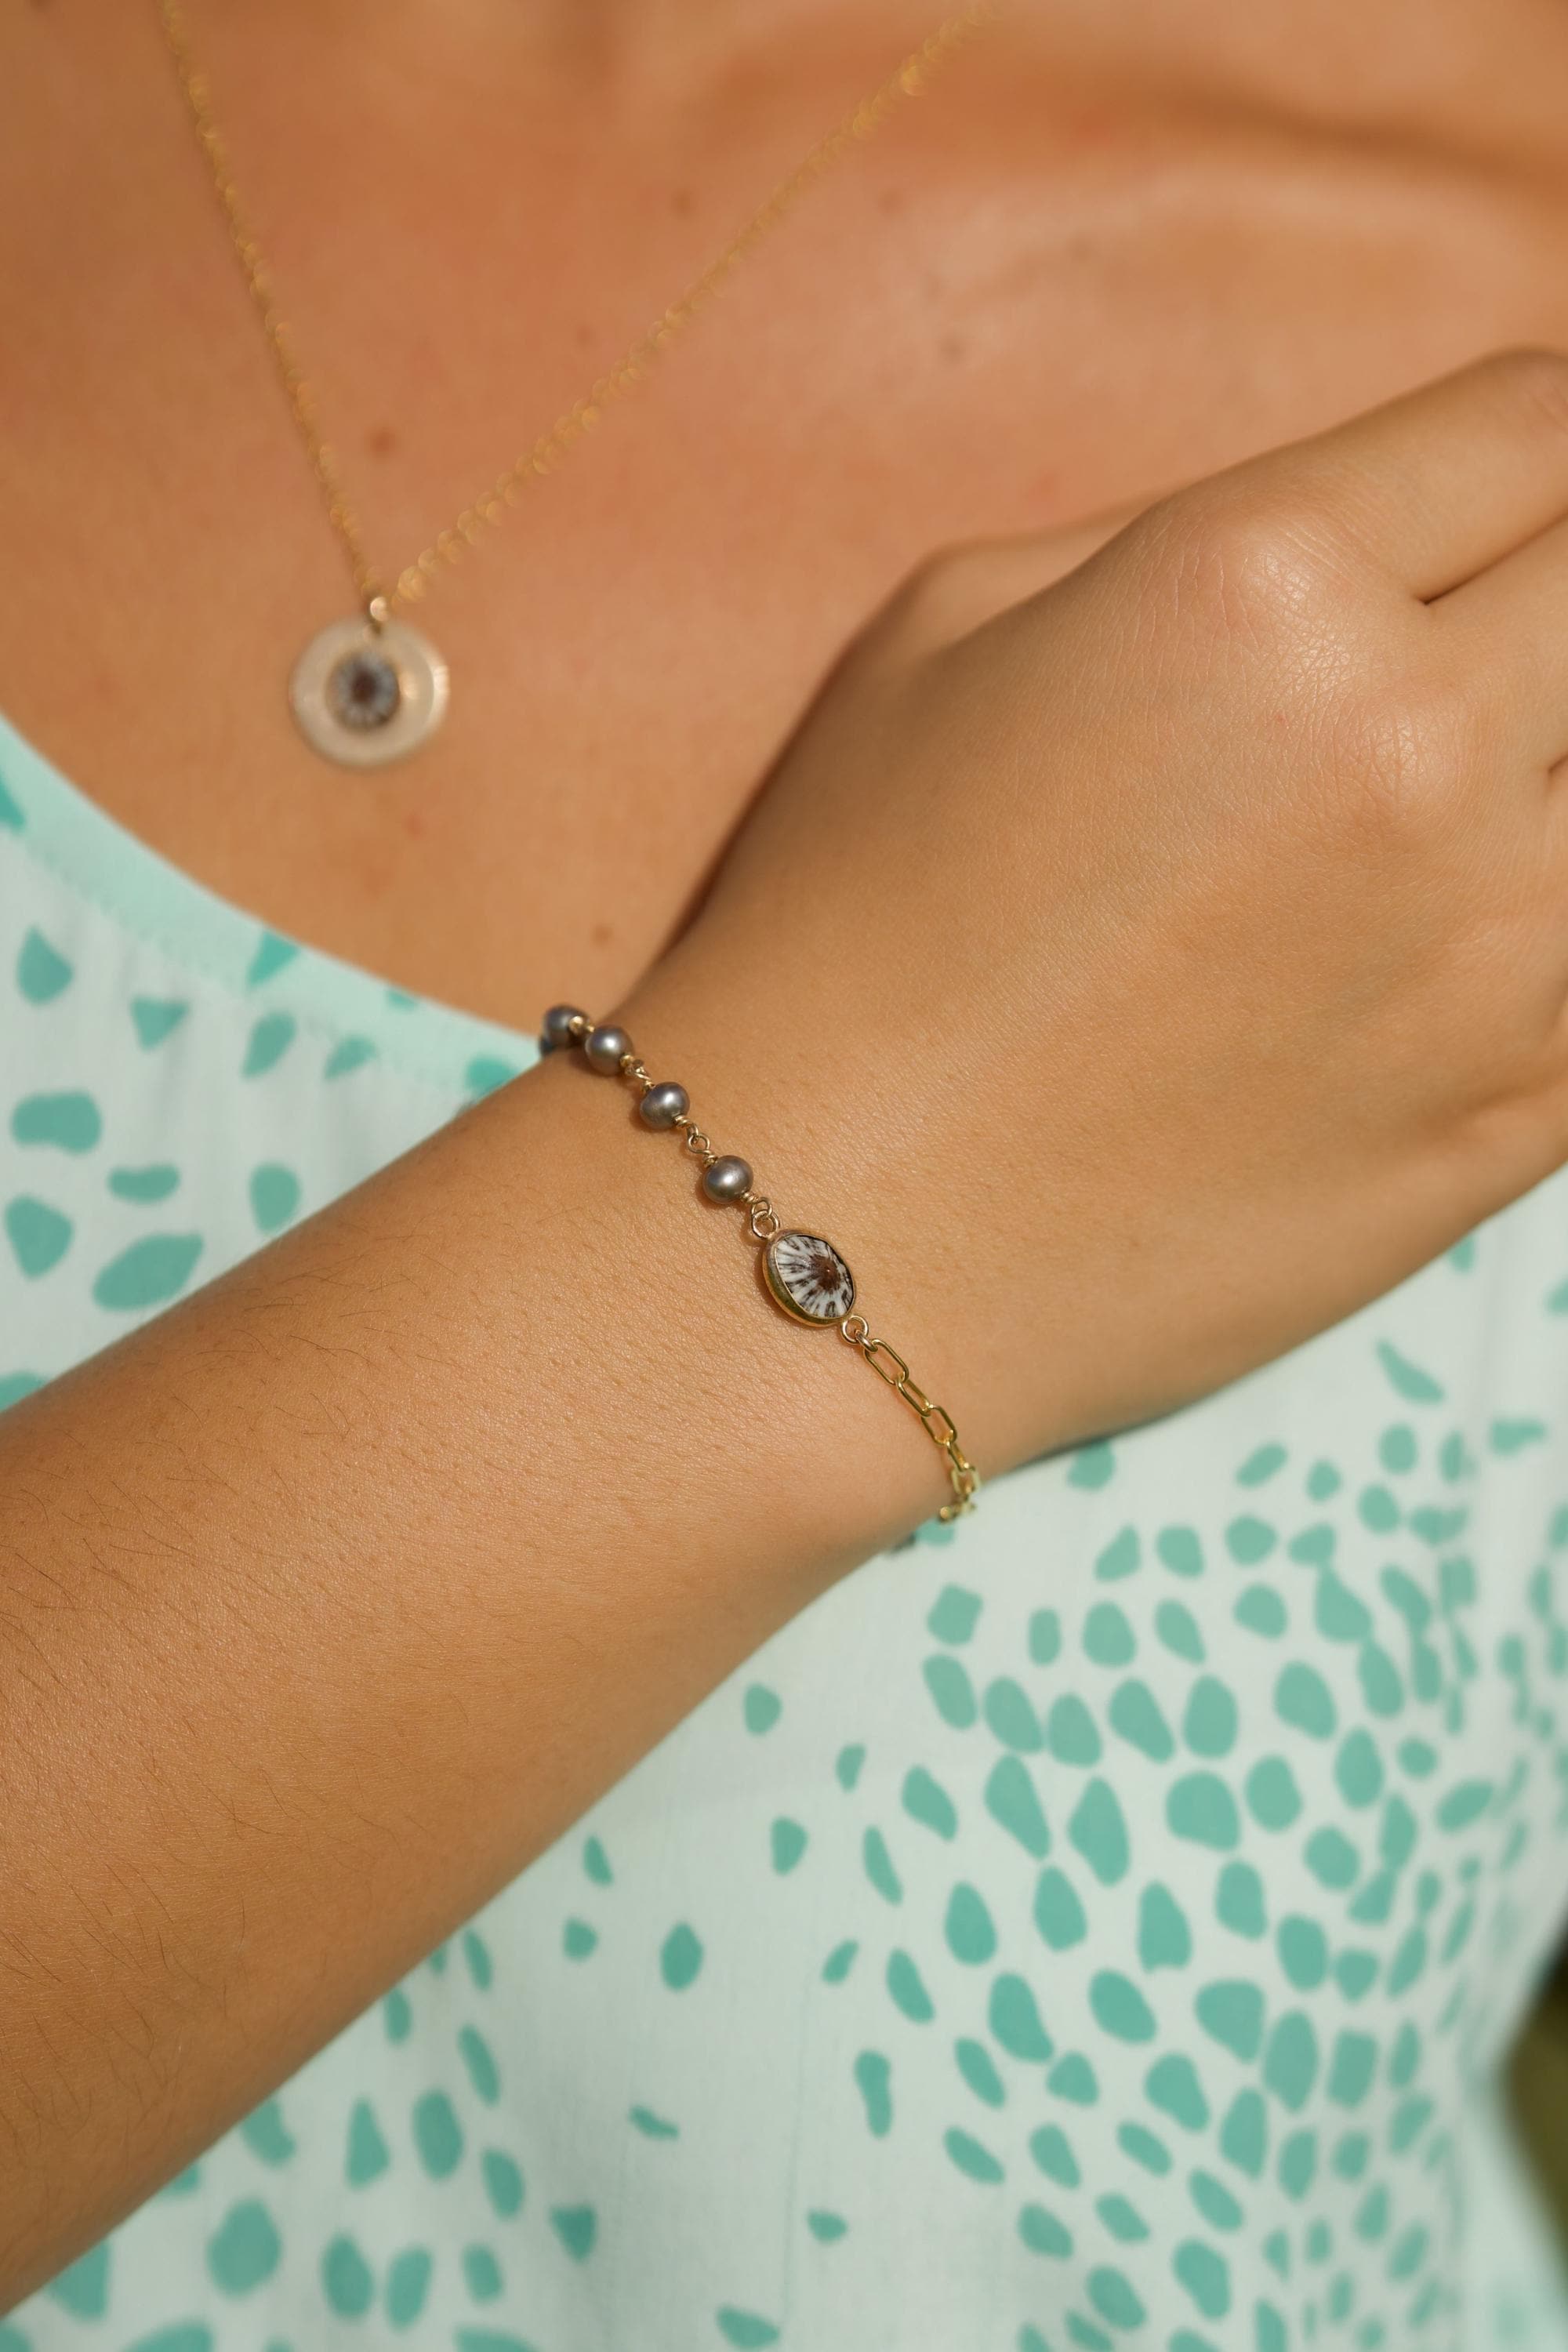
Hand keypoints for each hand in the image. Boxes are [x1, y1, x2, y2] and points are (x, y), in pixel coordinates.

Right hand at [619, 351, 1567, 1476]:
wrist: (825, 1223)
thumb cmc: (849, 918)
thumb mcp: (949, 627)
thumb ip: (1186, 530)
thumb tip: (1365, 528)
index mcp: (1266, 582)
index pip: (1541, 420)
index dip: (1540, 445)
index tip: (1507, 498)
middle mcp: (1417, 741)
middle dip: (1558, 591)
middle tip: (1481, 652)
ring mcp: (1498, 945)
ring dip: (1553, 769)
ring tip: (1432, 819)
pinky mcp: (1520, 1114)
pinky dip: (1555, 930)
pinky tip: (1446, 946)